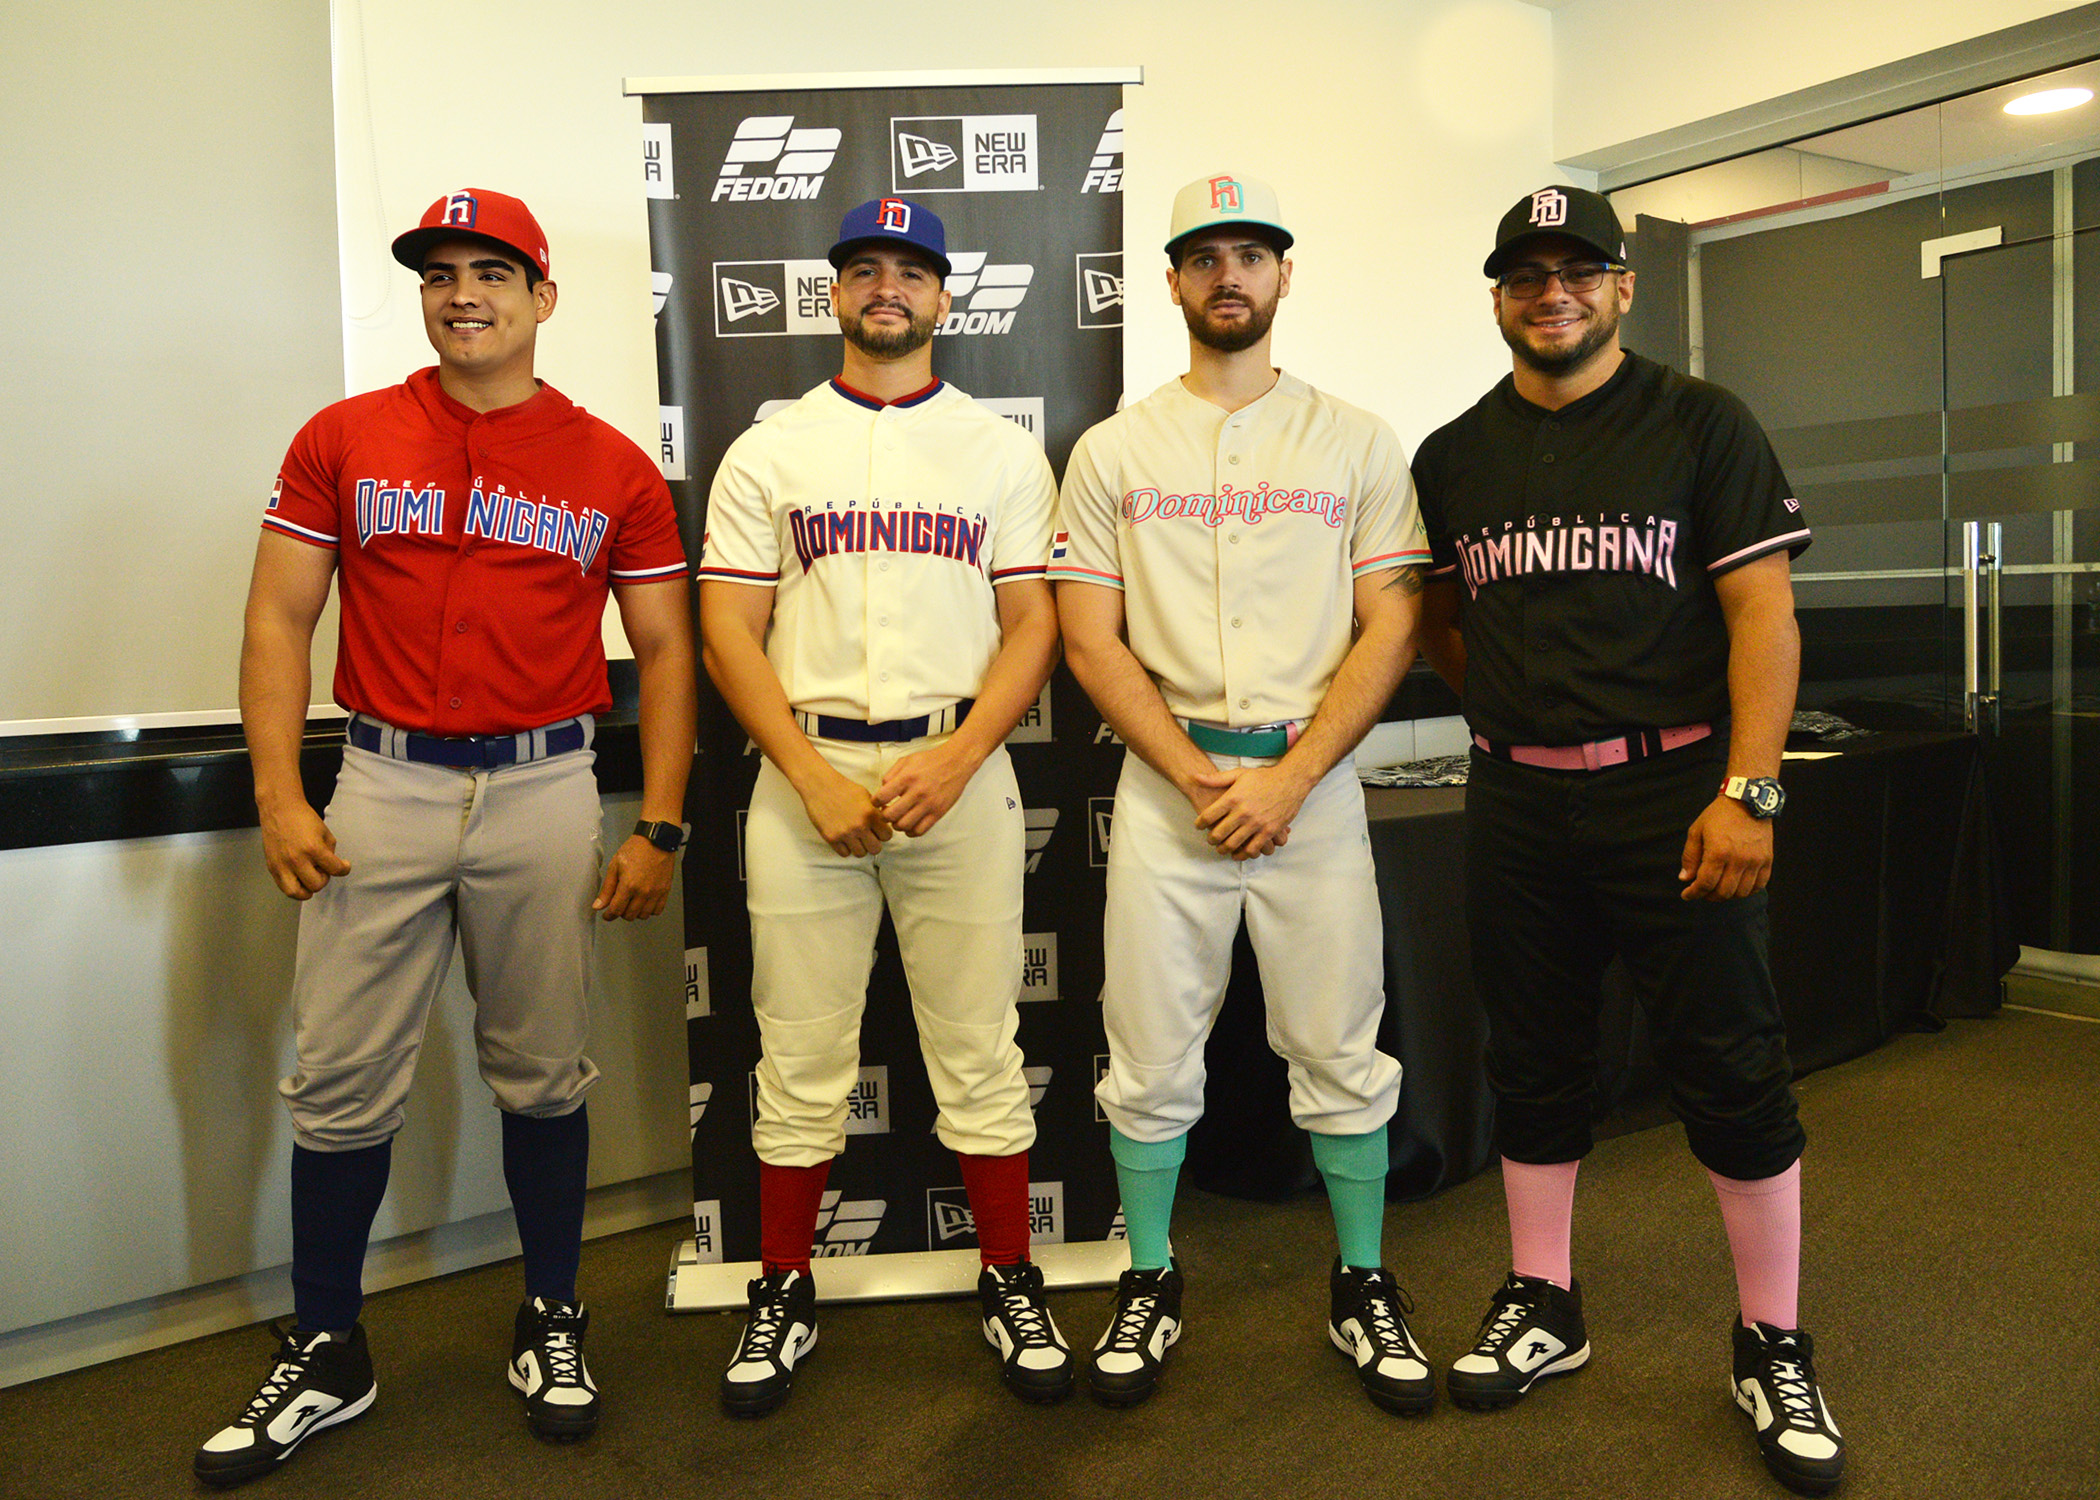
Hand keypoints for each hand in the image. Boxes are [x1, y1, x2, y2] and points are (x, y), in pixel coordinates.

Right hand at [258, 799, 350, 898]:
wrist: (279, 809)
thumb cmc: (303, 818)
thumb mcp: (325, 832)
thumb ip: (329, 851)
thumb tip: (330, 866)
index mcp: (313, 849)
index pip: (335, 870)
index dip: (344, 869)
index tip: (344, 866)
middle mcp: (296, 860)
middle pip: (317, 885)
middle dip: (324, 878)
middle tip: (322, 869)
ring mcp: (282, 865)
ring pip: (297, 893)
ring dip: (308, 889)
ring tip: (310, 878)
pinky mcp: (272, 867)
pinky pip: (283, 887)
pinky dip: (294, 887)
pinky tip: (299, 878)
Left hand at [593, 834, 674, 920]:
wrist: (656, 840)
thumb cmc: (636, 849)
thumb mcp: (615, 866)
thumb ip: (607, 888)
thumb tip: (599, 905)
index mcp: (629, 885)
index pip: (616, 910)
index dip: (609, 915)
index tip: (607, 914)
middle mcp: (643, 892)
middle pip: (629, 915)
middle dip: (620, 913)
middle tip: (618, 905)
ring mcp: (656, 893)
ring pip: (643, 915)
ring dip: (635, 912)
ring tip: (631, 903)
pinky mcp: (665, 891)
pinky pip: (657, 910)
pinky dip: (650, 910)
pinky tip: (644, 902)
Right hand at [798, 765, 893, 857]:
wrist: (820, 786)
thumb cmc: (843, 788)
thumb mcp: (866, 796)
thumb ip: (877, 811)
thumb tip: (886, 822)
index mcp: (870, 814)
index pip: (887, 836)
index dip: (883, 833)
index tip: (877, 830)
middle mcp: (859, 826)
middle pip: (876, 849)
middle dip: (873, 843)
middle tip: (867, 836)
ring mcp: (845, 834)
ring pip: (860, 854)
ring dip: (859, 847)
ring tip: (855, 837)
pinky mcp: (831, 838)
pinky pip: (844, 854)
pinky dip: (846, 848)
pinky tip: (844, 838)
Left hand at [876, 739, 982, 837]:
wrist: (956, 762)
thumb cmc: (930, 760)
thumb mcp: (906, 760)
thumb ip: (891, 774)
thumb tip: (881, 790)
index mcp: (906, 778)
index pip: (881, 797)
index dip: (875, 802)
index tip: (878, 802)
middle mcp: (917, 793)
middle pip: (890, 815)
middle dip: (884, 816)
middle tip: (886, 812)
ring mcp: (928, 804)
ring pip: (904, 826)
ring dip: (896, 824)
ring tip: (898, 818)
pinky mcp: (938, 813)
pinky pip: (920, 830)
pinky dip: (911, 831)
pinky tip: (910, 824)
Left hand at [1190, 764, 1310, 860]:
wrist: (1290, 781)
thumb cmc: (1264, 777)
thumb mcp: (1238, 774)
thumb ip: (1216, 779)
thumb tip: (1195, 777)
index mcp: (1232, 798)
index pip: (1208, 816)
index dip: (1200, 824)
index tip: (1199, 826)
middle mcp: (1242, 812)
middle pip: (1218, 833)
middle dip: (1211, 839)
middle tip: (1210, 840)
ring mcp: (1256, 823)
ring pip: (1233, 844)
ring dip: (1224, 849)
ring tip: (1221, 848)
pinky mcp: (1269, 831)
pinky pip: (1252, 848)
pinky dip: (1243, 854)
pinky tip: (1238, 853)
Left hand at [1679, 795, 1773, 900]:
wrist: (1747, 800)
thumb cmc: (1720, 814)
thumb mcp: (1696, 831)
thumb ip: (1690, 857)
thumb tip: (1685, 878)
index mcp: (1719, 852)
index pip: (1705, 883)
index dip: (1694, 893)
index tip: (1687, 895)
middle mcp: (1739, 859)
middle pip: (1723, 892)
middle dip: (1708, 896)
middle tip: (1701, 891)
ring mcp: (1755, 861)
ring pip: (1741, 892)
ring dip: (1727, 895)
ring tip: (1718, 888)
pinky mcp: (1767, 860)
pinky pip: (1759, 885)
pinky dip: (1747, 891)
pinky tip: (1737, 885)